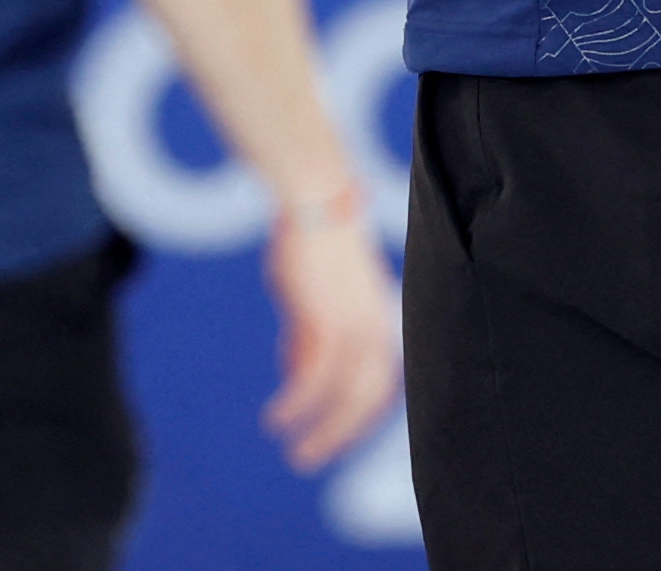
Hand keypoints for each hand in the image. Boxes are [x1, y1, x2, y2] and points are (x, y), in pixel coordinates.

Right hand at [259, 197, 400, 470]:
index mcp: (381, 323)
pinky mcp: (326, 323)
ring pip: (344, 399)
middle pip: (368, 402)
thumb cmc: (313, 243)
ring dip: (320, 431)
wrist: (315, 200)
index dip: (362, 417)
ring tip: (295, 452)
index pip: (383, 386)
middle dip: (341, 436)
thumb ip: (310, 333)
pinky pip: (312, 379)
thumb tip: (295, 369)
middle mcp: (377, 331)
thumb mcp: (316, 296)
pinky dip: (296, 405)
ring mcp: (355, 328)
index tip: (337, 438)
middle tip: (311, 459)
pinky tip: (277, 419)